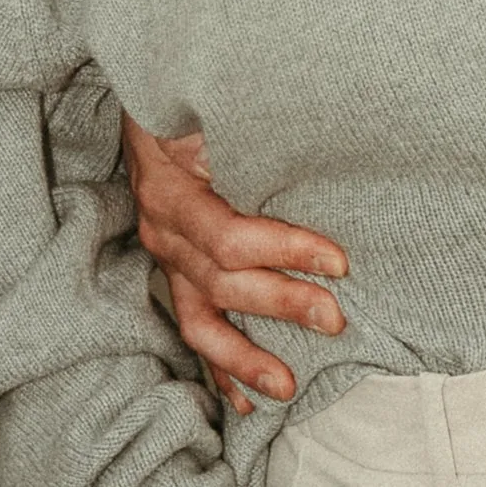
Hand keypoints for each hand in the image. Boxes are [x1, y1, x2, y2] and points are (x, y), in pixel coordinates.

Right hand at [124, 117, 347, 412]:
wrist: (146, 85)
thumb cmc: (190, 93)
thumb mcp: (213, 104)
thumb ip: (248, 130)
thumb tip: (313, 140)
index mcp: (172, 190)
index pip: (230, 238)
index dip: (285, 252)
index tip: (338, 262)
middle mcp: (163, 230)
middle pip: (223, 282)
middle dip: (281, 303)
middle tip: (335, 320)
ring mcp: (166, 256)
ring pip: (200, 321)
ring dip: (244, 357)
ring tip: (286, 386)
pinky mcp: (175, 271)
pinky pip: (194, 324)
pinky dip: (220, 366)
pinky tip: (245, 401)